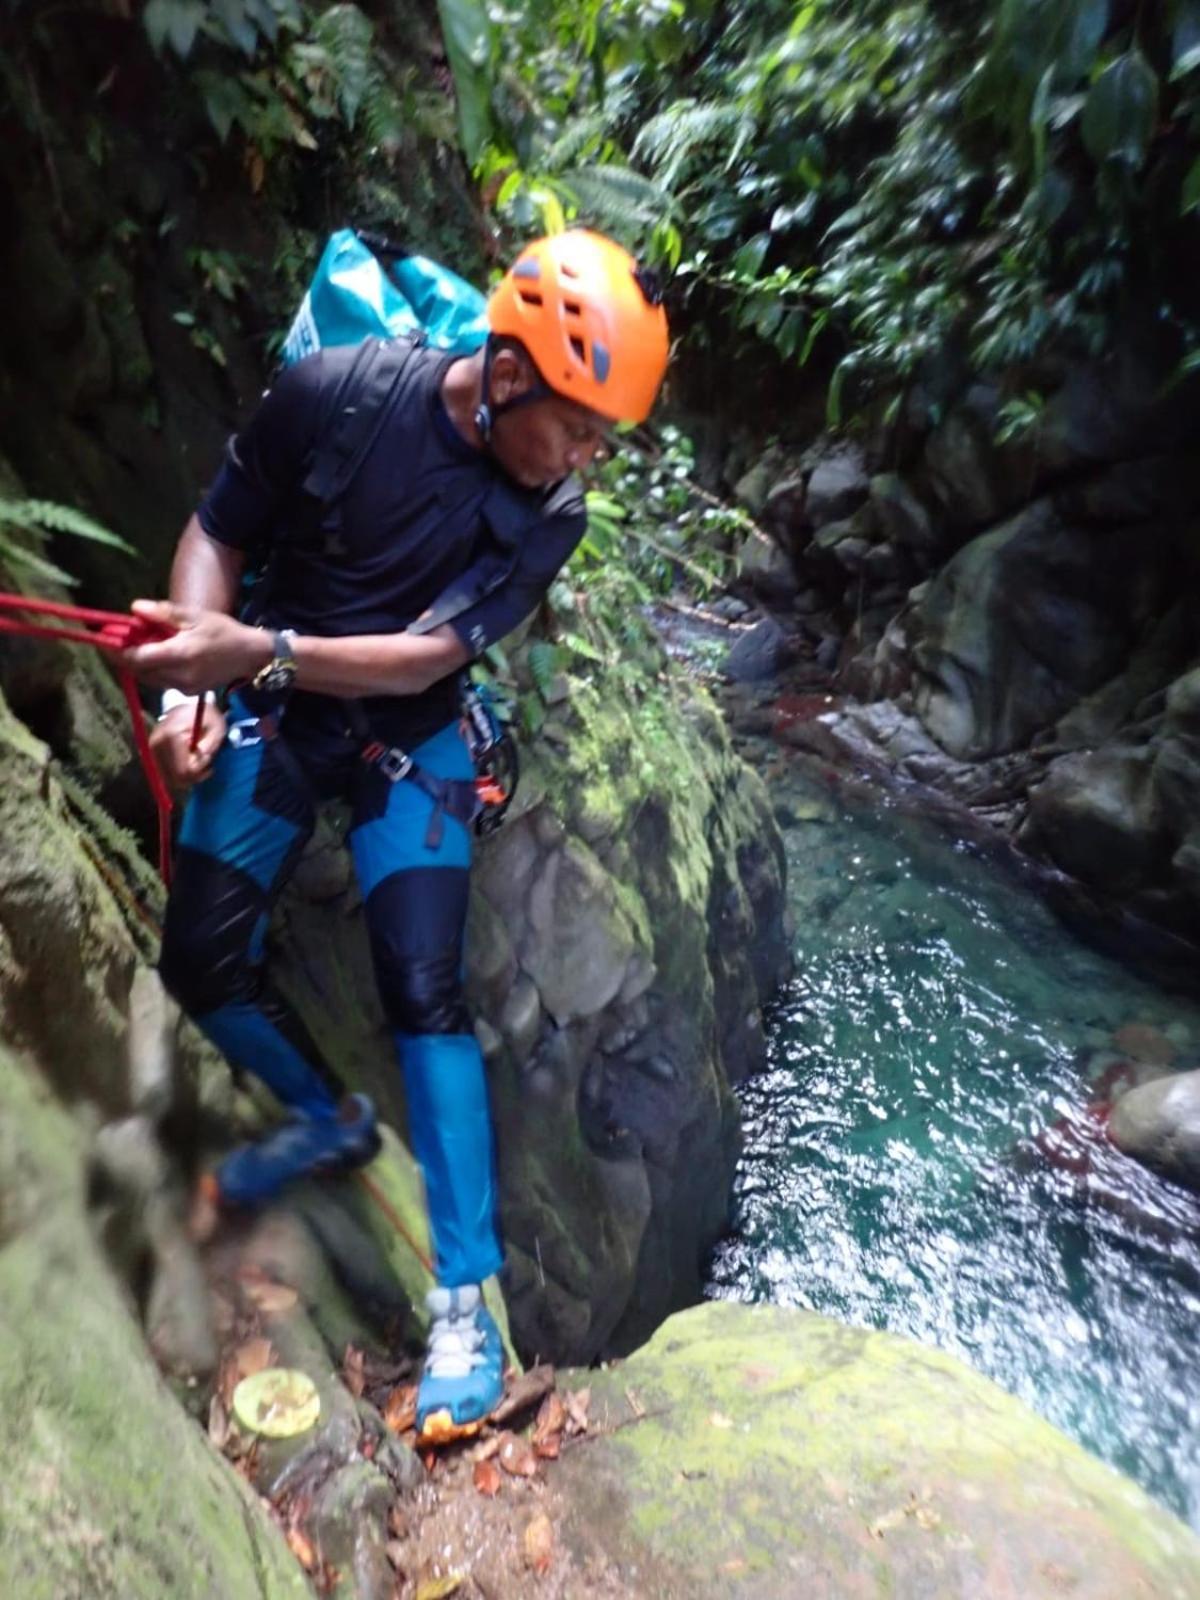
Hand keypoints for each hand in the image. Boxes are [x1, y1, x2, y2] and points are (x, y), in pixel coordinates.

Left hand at [123, 600, 268, 691]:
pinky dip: (151, 670)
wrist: (249, 655)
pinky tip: (152, 657)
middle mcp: (178, 676)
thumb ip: (163, 613)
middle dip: (122, 657)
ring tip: (129, 647)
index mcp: (179, 654)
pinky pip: (160, 682)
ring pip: (147, 678)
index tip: (103, 639)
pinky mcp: (187, 692)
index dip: (117, 650)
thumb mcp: (194, 615)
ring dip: (136, 664)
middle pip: (138, 670)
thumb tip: (134, 608)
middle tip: (111, 641)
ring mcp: (183, 687)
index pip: (137, 657)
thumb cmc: (222, 630)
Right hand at [150, 701, 226, 789]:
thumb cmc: (206, 715)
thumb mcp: (216, 728)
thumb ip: (209, 746)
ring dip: (186, 777)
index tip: (208, 758)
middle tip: (207, 766)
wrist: (190, 704)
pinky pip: (165, 773)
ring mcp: (152, 748)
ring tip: (200, 764)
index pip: (182, 771)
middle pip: (173, 778)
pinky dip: (178, 773)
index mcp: (171, 735)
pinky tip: (191, 765)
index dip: (199, 769)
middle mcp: (156, 743)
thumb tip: (198, 761)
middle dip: (193, 776)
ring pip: (168, 778)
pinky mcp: (152, 751)